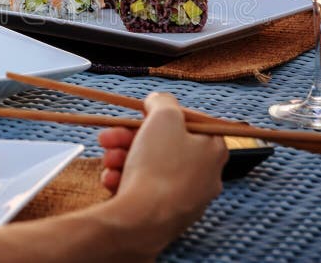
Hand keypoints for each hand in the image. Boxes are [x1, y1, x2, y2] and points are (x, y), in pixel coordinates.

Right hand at [97, 93, 226, 238]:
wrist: (143, 220)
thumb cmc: (159, 165)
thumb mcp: (163, 116)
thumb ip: (162, 101)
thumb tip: (158, 100)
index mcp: (213, 149)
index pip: (191, 122)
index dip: (164, 114)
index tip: (143, 113)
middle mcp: (205, 175)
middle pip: (165, 145)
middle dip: (131, 137)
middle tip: (110, 136)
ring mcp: (185, 198)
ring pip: (150, 167)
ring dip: (123, 157)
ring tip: (107, 159)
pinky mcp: (165, 216)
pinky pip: (143, 190)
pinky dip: (125, 180)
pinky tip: (110, 179)